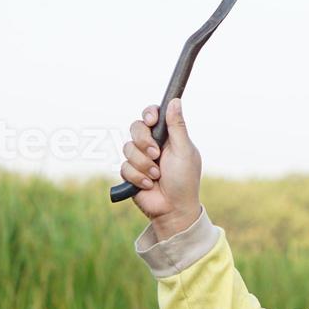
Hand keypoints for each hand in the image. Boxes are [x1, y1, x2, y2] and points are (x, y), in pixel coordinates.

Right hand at [121, 98, 202, 237]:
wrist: (173, 208)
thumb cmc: (184, 179)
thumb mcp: (184, 151)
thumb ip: (177, 126)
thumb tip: (175, 101)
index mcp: (168, 136)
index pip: (152, 115)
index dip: (149, 114)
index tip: (152, 122)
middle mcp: (152, 144)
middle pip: (135, 127)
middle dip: (143, 141)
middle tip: (156, 154)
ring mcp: (140, 158)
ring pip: (127, 148)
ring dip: (143, 164)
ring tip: (157, 175)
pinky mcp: (130, 172)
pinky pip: (124, 167)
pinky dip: (138, 176)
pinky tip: (149, 184)